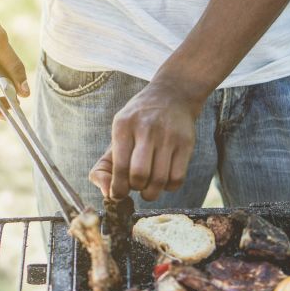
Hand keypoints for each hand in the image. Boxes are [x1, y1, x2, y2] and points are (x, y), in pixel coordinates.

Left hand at [90, 81, 201, 200]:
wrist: (172, 95)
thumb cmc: (138, 123)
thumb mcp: (117, 134)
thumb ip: (104, 167)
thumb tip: (108, 195)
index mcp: (123, 126)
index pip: (120, 167)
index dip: (118, 188)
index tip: (118, 194)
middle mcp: (146, 129)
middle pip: (140, 176)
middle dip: (135, 189)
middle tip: (135, 186)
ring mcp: (168, 136)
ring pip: (159, 180)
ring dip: (151, 192)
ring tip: (148, 187)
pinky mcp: (186, 143)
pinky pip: (177, 179)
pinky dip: (168, 188)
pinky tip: (163, 180)